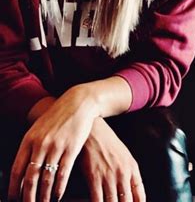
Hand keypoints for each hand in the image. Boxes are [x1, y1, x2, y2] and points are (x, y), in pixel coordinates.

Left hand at [8, 85, 98, 201]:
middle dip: (28, 197)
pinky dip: (59, 188)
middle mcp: (41, 144)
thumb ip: (30, 147)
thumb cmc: (58, 117)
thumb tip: (22, 171)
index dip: (14, 188)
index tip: (14, 199)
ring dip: (44, 195)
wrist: (78, 103)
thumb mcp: (39, 128)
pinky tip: (58, 196)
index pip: (17, 170)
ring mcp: (56, 147)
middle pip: (30, 177)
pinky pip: (62, 173)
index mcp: (29, 139)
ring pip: (46, 178)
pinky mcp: (71, 148)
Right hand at [80, 118, 145, 201]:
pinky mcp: (94, 177)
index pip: (140, 194)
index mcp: (132, 168)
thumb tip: (132, 192)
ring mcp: (109, 176)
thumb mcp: (125, 156)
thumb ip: (129, 173)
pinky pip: (97, 199)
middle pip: (127, 201)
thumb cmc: (109, 144)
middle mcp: (123, 173)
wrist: (94, 131)